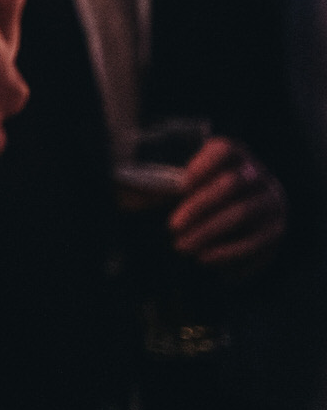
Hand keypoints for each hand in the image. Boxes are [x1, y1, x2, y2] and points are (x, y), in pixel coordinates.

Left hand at [171, 137, 285, 270]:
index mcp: (232, 154)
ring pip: (242, 213)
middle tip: (172, 227)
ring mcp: (270, 201)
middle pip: (231, 184)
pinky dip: (228, 252)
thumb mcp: (175, 186)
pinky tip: (204, 259)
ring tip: (181, 247)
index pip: (223, 150)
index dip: (202, 165)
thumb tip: (133, 187)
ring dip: (209, 232)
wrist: (227, 226)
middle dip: (198, 207)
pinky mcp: (275, 229)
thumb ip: (159, 184)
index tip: (180, 186)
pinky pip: (256, 241)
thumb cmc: (190, 199)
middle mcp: (256, 174)